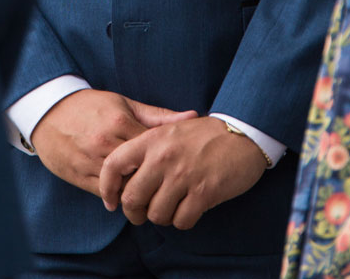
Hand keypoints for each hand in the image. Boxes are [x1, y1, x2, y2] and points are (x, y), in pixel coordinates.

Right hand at [31, 89, 197, 197]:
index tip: (179, 166)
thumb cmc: (91, 106)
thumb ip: (157, 116)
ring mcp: (91, 161)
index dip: (168, 161)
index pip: (154, 149)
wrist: (49, 112)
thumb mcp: (124, 103)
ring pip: (124, 187)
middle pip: (141, 171)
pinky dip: (119, 197)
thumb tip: (193, 117)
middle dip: (156, 181)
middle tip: (170, 187)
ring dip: (139, 193)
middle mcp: (106, 143)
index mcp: (120, 122)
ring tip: (152, 194)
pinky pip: (105, 194)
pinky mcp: (80, 176)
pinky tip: (129, 196)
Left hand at [99, 116, 267, 229]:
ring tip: (172, 206)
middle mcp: (163, 157)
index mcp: (152, 139)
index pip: (114, 164)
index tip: (112, 201)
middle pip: (132, 198)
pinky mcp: (203, 192)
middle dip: (134, 212)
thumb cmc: (205, 134)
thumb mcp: (171, 129)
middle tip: (143, 213)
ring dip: (163, 216)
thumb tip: (126, 176)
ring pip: (156, 214)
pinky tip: (190, 209)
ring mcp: (183, 175)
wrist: (242, 133)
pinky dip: (183, 220)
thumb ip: (148, 148)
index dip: (107, 187)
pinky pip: (181, 221)